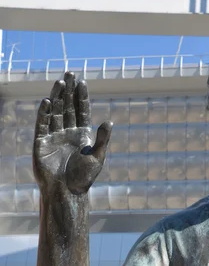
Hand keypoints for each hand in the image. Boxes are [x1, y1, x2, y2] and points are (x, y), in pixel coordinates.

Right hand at [33, 72, 111, 195]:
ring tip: (61, 82)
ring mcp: (53, 137)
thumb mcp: (97, 157)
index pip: (81, 111)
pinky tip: (48, 101)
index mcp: (81, 135)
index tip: (83, 82)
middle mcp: (67, 133)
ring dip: (57, 97)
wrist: (67, 192)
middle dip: (69, 91)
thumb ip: (103, 139)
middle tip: (70, 73)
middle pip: (67, 107)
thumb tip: (109, 120)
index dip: (81, 97)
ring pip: (55, 112)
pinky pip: (42, 125)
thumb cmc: (84, 178)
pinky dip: (44, 113)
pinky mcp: (41, 143)